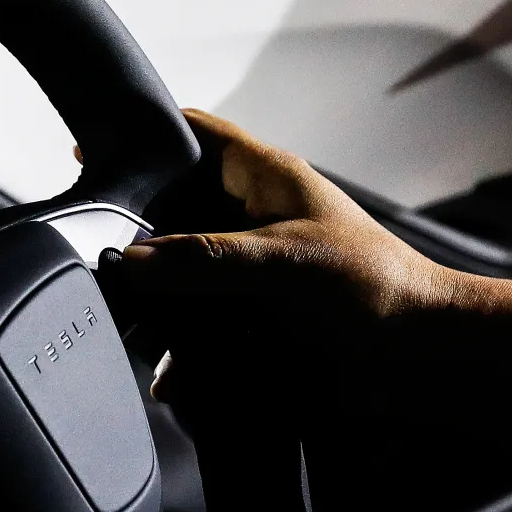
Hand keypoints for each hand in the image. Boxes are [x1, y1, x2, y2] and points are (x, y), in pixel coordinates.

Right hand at [119, 110, 456, 452]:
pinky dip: (185, 352)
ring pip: (183, 276)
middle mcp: (253, 222)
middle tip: (93, 260)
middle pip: (176, 212)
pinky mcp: (256, 322)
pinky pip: (203, 329)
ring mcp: (252, 273)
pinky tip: (169, 377)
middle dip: (137, 239)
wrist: (419, 359)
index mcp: (266, 181)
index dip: (148, 134)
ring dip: (156, 305)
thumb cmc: (375, 288)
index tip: (92, 149)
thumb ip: (206, 258)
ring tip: (126, 329)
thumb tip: (134, 262)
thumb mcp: (284, 261)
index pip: (198, 135)